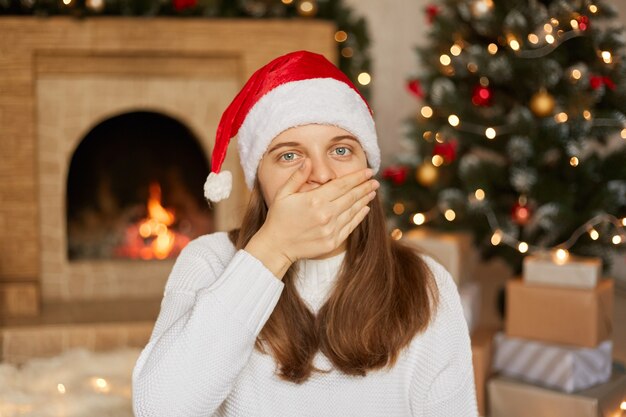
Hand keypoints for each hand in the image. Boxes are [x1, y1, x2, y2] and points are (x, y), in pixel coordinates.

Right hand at [244, 159, 378, 278]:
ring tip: (372, 192)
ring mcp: (331, 229)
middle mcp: (326, 214)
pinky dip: (359, 216)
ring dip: (364, 200)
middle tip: (375, 180)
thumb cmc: (278, 218)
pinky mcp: (332, 242)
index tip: (368, 171)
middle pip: (351, 197)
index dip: (357, 177)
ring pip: (353, 211)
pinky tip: (365, 209)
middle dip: (365, 187)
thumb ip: (297, 177)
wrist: (276, 246)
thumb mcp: (283, 193)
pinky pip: (350, 226)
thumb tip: (308, 161)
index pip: (342, 185)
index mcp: (315, 200)